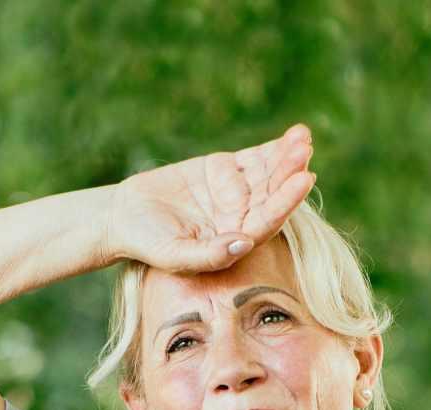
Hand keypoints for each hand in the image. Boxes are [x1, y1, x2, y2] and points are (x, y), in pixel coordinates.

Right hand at [103, 123, 315, 273]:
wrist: (125, 217)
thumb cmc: (148, 242)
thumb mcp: (174, 253)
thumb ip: (208, 254)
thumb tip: (244, 243)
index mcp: (236, 243)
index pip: (268, 221)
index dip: (286, 201)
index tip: (304, 179)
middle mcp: (242, 219)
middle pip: (273, 195)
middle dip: (289, 173)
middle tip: (304, 152)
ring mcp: (236, 194)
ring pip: (269, 175)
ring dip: (287, 157)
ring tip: (302, 137)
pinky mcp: (226, 170)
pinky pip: (256, 159)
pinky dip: (274, 148)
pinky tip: (296, 135)